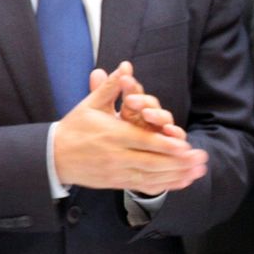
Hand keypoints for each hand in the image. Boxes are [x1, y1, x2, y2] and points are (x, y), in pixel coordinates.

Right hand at [53, 63, 206, 193]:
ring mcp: (116, 171)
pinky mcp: (116, 182)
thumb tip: (126, 67)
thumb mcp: (90, 104)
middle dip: (178, 163)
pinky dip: (164, 186)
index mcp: (111, 134)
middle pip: (151, 162)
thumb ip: (111, 87)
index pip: (143, 141)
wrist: (53, 155)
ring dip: (176, 176)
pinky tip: (180, 182)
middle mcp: (116, 155)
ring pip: (150, 176)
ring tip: (196, 173)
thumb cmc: (74, 127)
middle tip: (199, 160)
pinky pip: (143, 186)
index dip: (165, 145)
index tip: (184, 146)